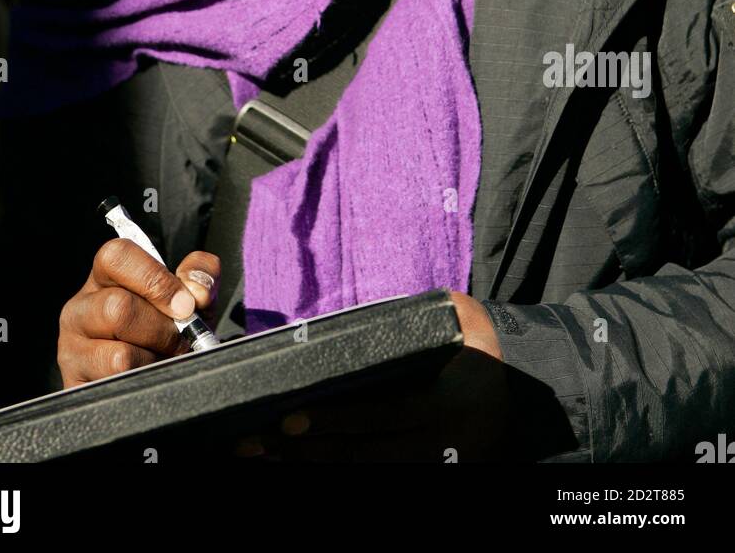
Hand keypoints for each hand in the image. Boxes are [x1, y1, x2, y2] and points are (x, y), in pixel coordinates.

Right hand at [57, 241, 220, 386]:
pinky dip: (143, 383)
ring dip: (154, 361)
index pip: (117, 256)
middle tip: (178, 340)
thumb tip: (196, 291)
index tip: (185, 304)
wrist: (155, 378)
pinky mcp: (74, 385)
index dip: (155, 279)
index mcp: (105, 277)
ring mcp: (71, 348)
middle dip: (162, 330)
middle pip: (118, 308)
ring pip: (119, 355)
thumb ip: (200, 274)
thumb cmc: (169, 326)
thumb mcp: (189, 295)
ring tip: (161, 358)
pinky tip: (146, 377)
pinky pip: (116, 386)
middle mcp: (79, 308)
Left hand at [233, 290, 507, 461]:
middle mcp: (443, 442)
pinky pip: (388, 478)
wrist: (533, 384)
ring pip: (370, 472)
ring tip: (275, 460)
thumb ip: (409, 323)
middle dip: (308, 452)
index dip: (331, 421)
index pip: (378, 417)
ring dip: (319, 468)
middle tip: (260, 445)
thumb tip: (353, 327)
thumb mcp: (453, 317)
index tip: (288, 421)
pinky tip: (316, 468)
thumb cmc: (481, 341)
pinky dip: (350, 474)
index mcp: (444, 401)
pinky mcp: (443, 476)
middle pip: (365, 453)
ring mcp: (443, 466)